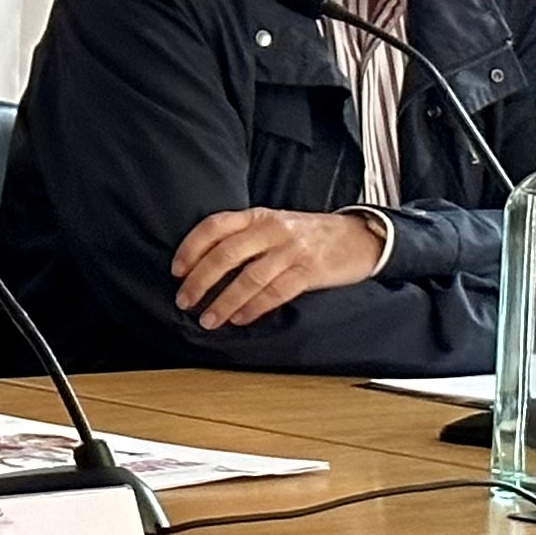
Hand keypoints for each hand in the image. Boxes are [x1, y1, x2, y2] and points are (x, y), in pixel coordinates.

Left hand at [170, 207, 391, 330]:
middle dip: (200, 280)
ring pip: (249, 277)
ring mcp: (292, 250)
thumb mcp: (274, 224)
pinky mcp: (310, 271)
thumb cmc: (309, 234)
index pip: (214, 226)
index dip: (191, 248)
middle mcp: (272, 229)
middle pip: (225, 254)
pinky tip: (240, 318)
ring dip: (224, 301)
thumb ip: (244, 237)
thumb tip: (203, 265)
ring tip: (208, 319)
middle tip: (185, 300)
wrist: (359, 237)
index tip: (176, 271)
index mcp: (258, 215)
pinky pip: (275, 292)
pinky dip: (254, 308)